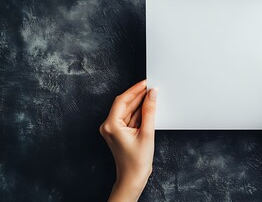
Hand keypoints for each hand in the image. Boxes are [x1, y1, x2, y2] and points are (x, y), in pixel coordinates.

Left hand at [99, 80, 156, 201]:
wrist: (133, 178)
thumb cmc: (136, 162)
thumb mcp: (146, 133)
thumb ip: (149, 111)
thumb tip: (152, 95)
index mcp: (111, 125)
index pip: (122, 101)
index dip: (135, 90)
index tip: (145, 83)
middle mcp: (109, 126)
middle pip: (125, 104)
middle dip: (138, 96)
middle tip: (151, 88)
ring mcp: (114, 129)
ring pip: (128, 110)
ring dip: (139, 104)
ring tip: (152, 97)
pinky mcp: (120, 132)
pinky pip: (129, 118)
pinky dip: (139, 113)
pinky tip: (148, 108)